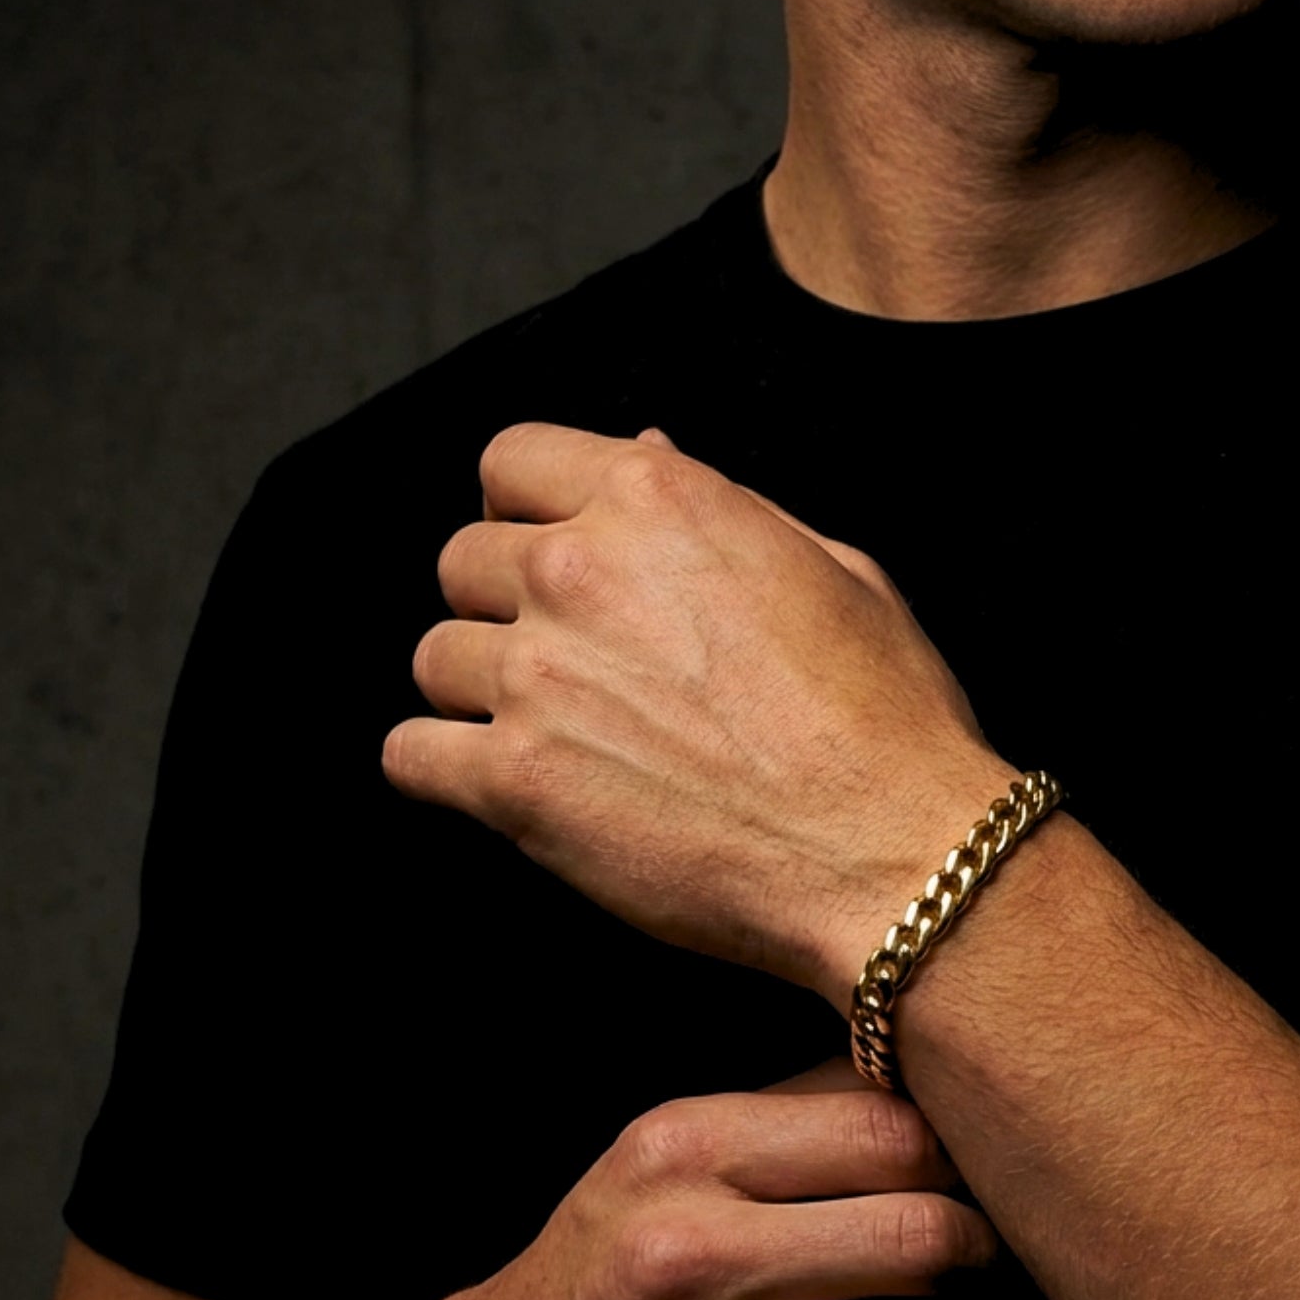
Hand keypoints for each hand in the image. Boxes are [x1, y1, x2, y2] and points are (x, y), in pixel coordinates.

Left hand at [382, 424, 1010, 994]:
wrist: (891, 851)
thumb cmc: (885, 713)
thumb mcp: (832, 566)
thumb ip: (718, 503)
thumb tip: (643, 448)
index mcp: (656, 499)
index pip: (511, 460)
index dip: (525, 508)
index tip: (548, 551)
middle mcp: (578, 570)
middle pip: (462, 561)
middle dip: (504, 605)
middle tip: (570, 663)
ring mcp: (537, 676)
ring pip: (435, 657)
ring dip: (479, 692)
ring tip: (556, 735)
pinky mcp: (515, 781)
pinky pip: (409, 757)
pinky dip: (443, 771)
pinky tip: (503, 785)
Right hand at [407, 1062, 999, 1299]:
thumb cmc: (608, 1267)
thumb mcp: (666, 1159)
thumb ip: (794, 1117)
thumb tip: (943, 1086)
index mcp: (681, 1152)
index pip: (888, 1134)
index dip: (967, 1160)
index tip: (991, 1180)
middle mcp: (682, 1254)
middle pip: (920, 1240)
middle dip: (992, 1258)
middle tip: (1011, 1267)